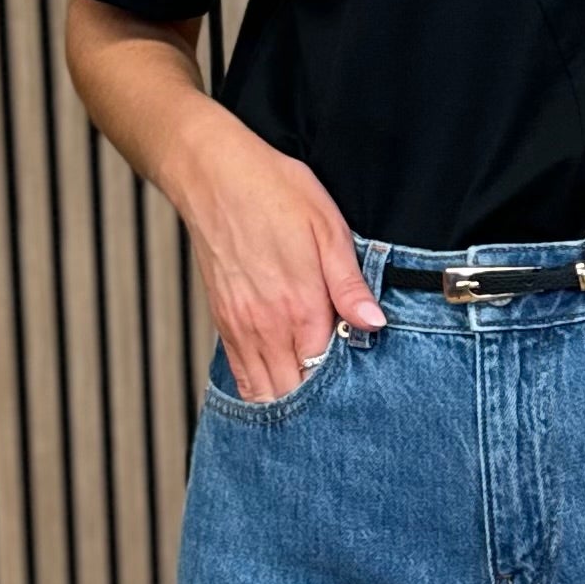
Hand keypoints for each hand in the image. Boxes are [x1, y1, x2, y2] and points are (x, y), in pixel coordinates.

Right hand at [166, 118, 386, 401]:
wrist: (210, 174)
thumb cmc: (272, 191)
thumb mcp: (327, 228)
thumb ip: (349, 284)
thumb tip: (374, 323)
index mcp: (300, 306)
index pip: (325, 375)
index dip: (345, 390)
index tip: (363, 391)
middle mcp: (266, 326)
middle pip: (293, 394)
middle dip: (317, 408)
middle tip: (342, 409)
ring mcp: (240, 327)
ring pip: (264, 392)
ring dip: (288, 403)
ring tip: (313, 408)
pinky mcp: (223, 321)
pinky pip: (240, 375)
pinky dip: (260, 390)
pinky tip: (279, 388)